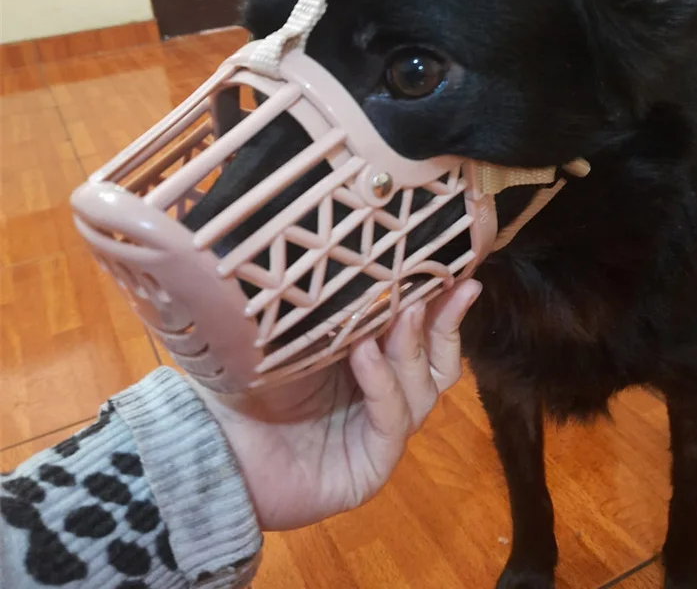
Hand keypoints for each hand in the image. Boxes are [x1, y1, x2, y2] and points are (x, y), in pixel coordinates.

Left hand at [191, 280, 480, 529]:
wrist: (211, 440)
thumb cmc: (248, 375)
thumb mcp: (302, 330)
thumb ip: (341, 304)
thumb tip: (370, 255)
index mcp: (369, 358)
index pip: (422, 332)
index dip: (443, 303)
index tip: (460, 268)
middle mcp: (382, 394)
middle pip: (438, 363)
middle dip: (445, 324)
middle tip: (452, 287)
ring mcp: (380, 433)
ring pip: (423, 390)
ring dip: (410, 348)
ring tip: (399, 312)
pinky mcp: (371, 466)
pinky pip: (390, 421)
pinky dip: (382, 385)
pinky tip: (365, 354)